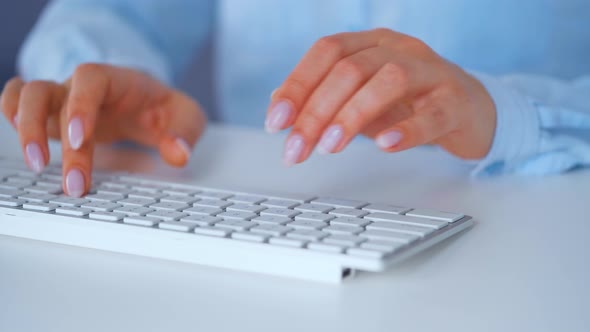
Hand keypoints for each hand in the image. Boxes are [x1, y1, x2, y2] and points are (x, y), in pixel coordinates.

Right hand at [1, 64, 205, 196]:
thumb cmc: (162, 108)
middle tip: (72, 181)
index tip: (80, 139)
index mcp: (115, 79)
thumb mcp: (185, 115)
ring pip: (26, 96)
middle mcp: (83, 86)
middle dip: (53, 135)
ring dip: (24, 128)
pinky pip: (18, 102)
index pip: (89, 78)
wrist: (147, 100)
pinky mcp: (53, 115)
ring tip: (37, 166)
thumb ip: (185, 132)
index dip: (80, 105)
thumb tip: (178, 154)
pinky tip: (27, 147)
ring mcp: (64, 98)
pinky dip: (12, 115)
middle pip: (51, 95)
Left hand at [265, 28, 495, 164]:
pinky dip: (406, 129)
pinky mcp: (456, 102)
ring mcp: (431, 72)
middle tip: (296, 150)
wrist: (470, 110)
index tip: (275, 122)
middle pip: (350, 69)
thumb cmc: (409, 103)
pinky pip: (433, 112)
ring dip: (352, 116)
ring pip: (388, 80)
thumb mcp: (360, 99)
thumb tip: (278, 105)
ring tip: (329, 148)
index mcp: (372, 43)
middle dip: (316, 112)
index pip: (327, 52)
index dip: (297, 85)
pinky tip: (385, 146)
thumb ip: (322, 99)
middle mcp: (400, 49)